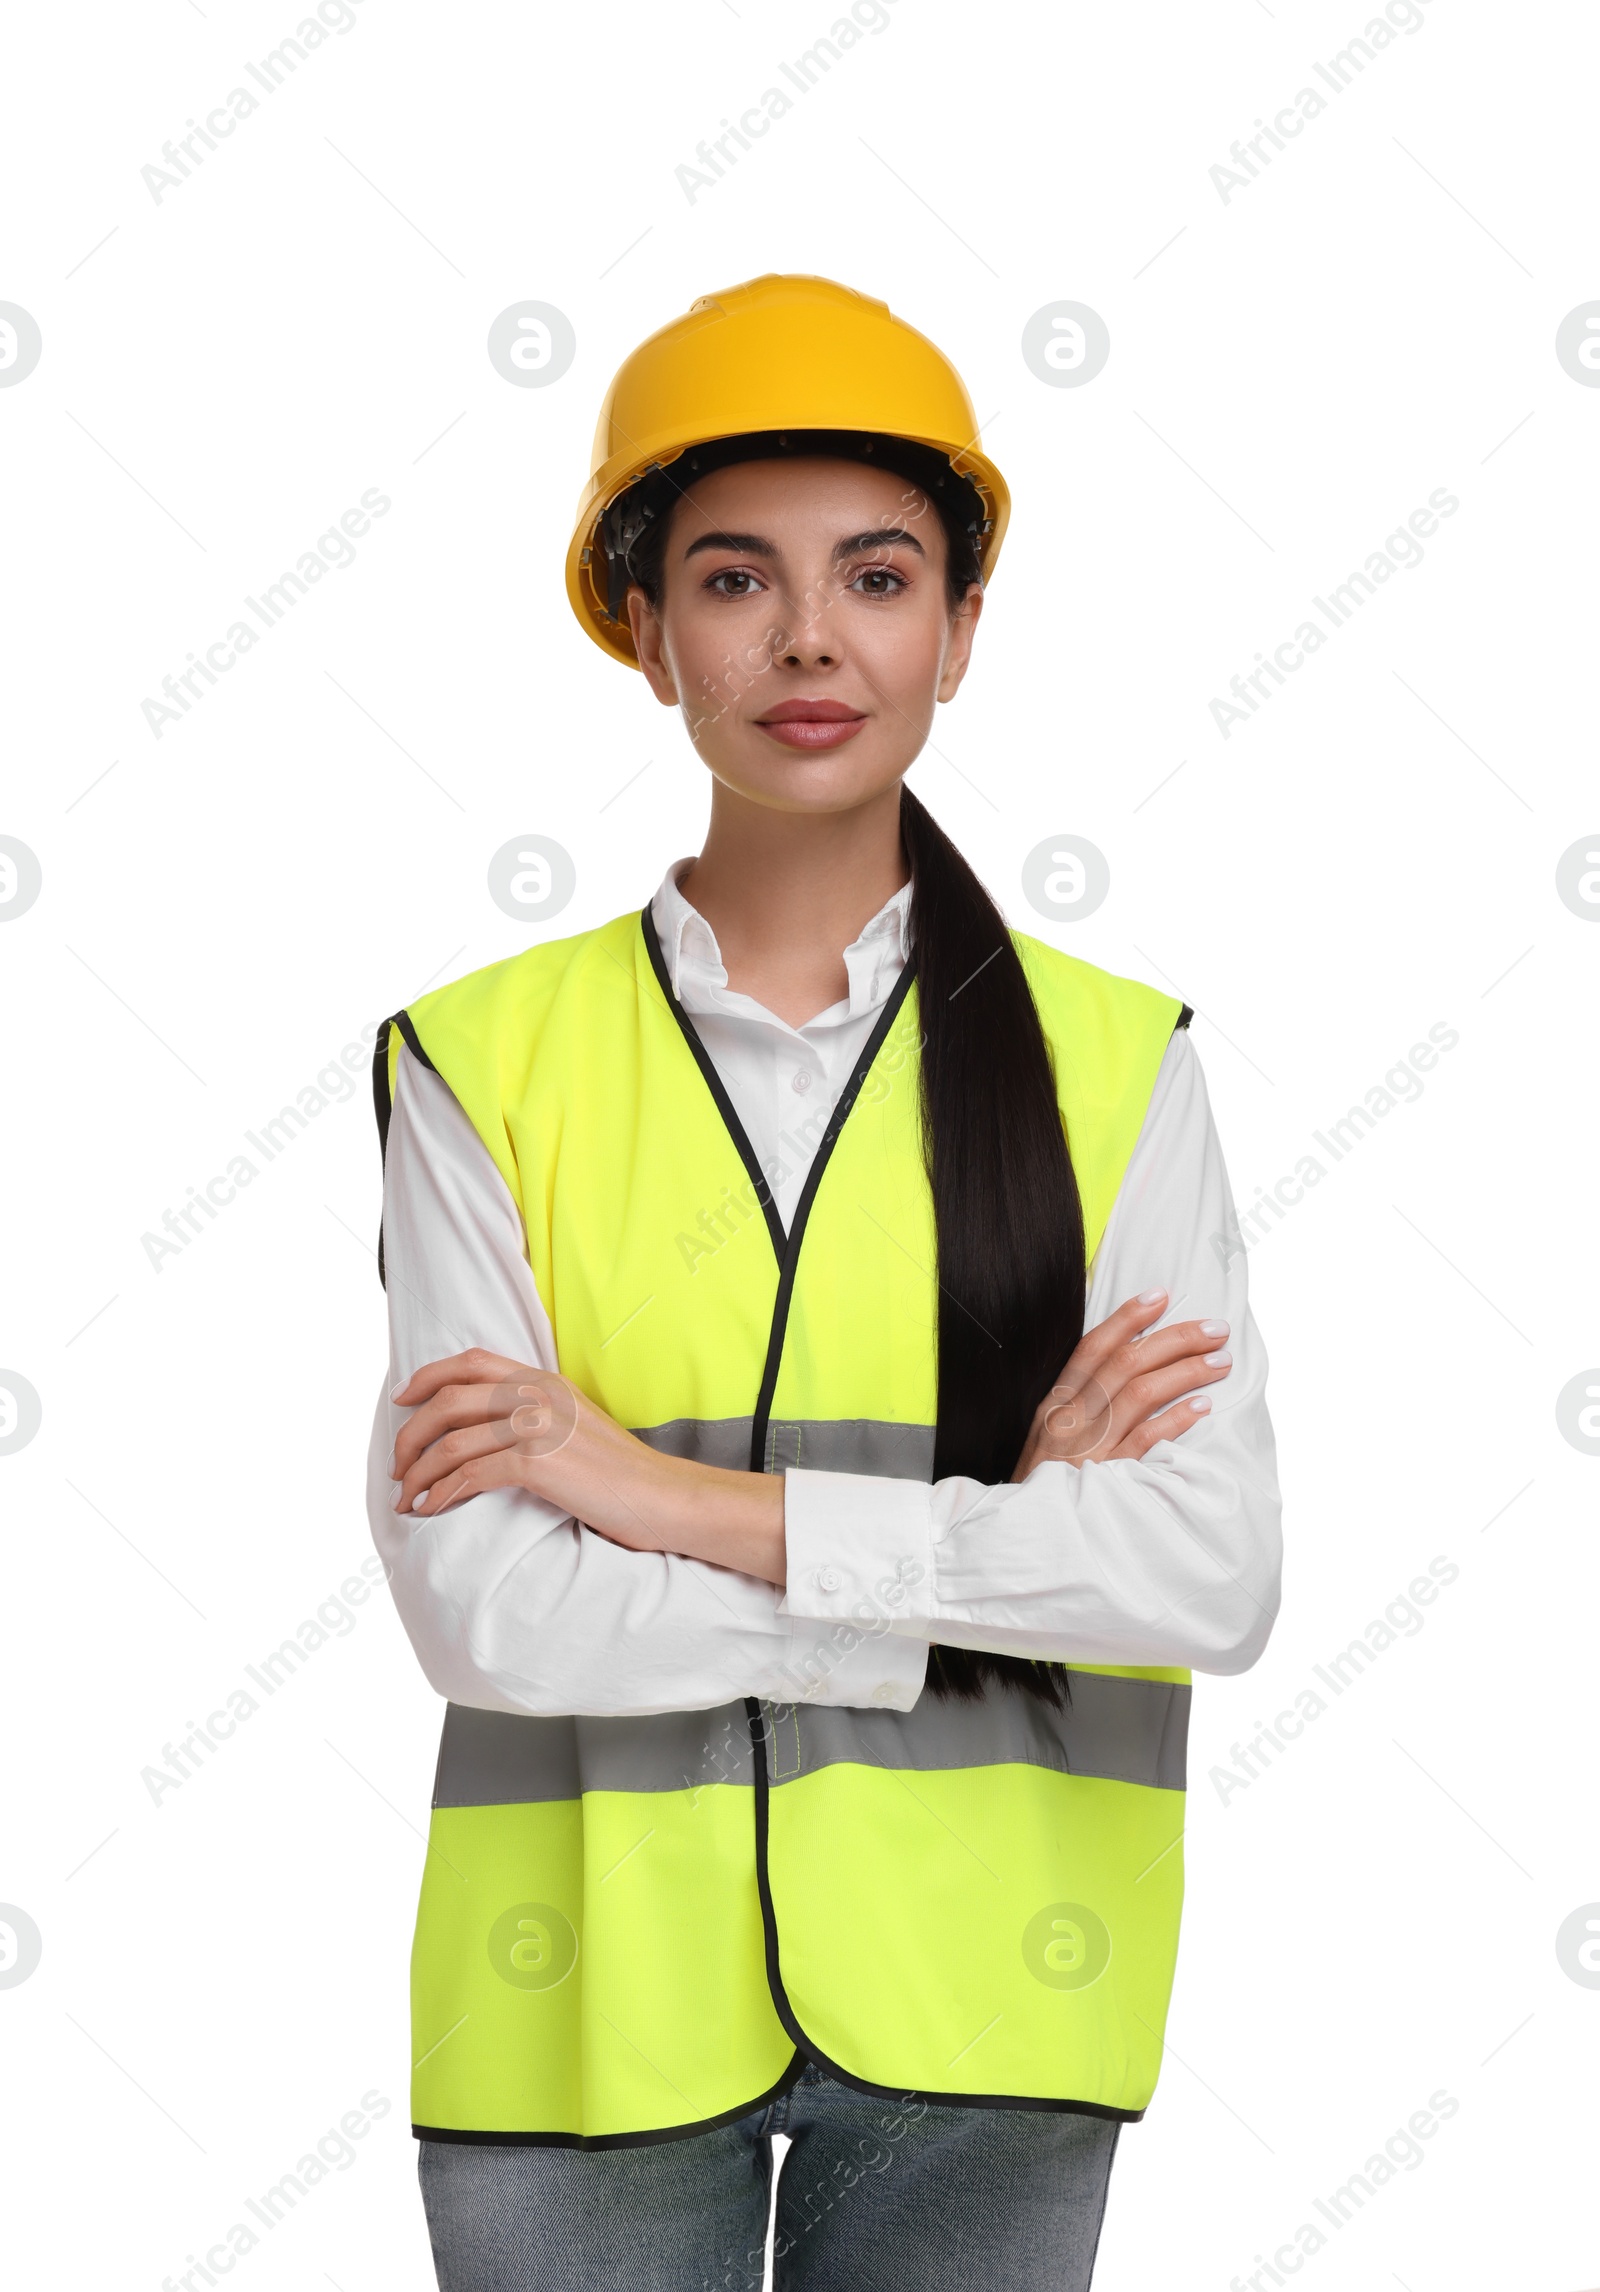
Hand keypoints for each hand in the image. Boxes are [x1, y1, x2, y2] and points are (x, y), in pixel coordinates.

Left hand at [388, 1349, 785, 1582]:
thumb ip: (540, 1415)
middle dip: (410, 1434)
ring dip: (418, 1473)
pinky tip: (431, 1509)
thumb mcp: (579, 1425)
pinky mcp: (538, 1462)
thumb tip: (493, 1432)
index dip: (427, 1377)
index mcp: (545, 1380)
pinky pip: (469, 1476)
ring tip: (406, 1497)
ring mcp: (537, 1426)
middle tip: (397, 1464)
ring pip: (451, 1443)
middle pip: (448, 1401)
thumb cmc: (624, 1474)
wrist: (665, 1497)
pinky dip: (441, 1494)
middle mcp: (537, 1395)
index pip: (472, 1362)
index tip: (401, 1399)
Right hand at [1011, 1289, 1231, 1477]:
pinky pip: (1146, 1440)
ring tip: (1220, 1361)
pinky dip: (1175, 1420)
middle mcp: (1071, 1418)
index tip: (1160, 1295)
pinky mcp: (1107, 1477)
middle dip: (1175, 1339)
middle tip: (1214, 1329)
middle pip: (1126, 1363)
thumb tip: (1123, 1367)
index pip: (1093, 1348)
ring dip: (1185, 1372)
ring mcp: (1089, 1447)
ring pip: (1140, 1393)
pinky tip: (1201, 1406)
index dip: (1127, 1318)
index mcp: (1056, 1403)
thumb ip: (1078, 1404)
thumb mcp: (1047, 1436)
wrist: (1026, 1535)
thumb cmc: (1044, 1484)